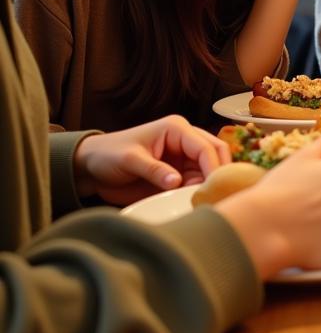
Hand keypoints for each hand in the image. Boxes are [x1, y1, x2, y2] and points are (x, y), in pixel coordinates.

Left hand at [74, 116, 229, 205]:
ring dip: (208, 185)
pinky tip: (194, 203)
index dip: (213, 166)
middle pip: (215, 154)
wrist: (91, 168)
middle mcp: (185, 141)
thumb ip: (153, 170)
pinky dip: (198, 193)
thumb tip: (177, 183)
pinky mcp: (178, 175)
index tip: (214, 188)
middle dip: (218, 173)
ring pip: (209, 170)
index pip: (205, 147)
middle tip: (215, 195)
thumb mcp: (129, 160)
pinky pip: (196, 183)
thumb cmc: (108, 155)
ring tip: (203, 202)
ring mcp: (183, 159)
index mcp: (176, 129)